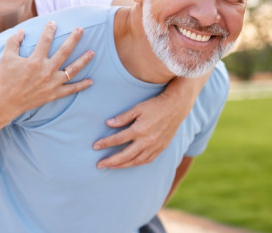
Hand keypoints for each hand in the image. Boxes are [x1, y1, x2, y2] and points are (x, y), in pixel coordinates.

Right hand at [0, 21, 93, 112]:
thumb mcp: (6, 57)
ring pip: (72, 70)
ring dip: (83, 60)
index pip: (45, 41)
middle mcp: (46, 71)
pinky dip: (81, 86)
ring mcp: (52, 83)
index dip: (49, 30)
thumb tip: (21, 31)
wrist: (6, 102)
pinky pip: (71, 90)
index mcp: (35, 61)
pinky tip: (91, 81)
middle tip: (81, 29)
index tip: (53, 23)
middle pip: (64, 52)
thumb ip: (13, 42)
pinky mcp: (54, 94)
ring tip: (92, 52)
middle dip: (73, 39)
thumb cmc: (5, 79)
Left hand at [93, 73, 211, 168]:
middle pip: (125, 155)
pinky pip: (147, 160)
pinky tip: (129, 164)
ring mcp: (155, 146)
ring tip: (111, 166)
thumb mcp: (138, 108)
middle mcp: (147, 141)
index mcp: (139, 130)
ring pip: (136, 161)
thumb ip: (123, 117)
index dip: (105, 143)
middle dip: (111, 161)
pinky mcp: (161, 148)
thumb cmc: (155, 105)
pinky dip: (136, 163)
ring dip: (122, 165)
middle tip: (99, 165)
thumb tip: (108, 123)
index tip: (95, 146)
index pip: (118, 139)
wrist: (176, 107)